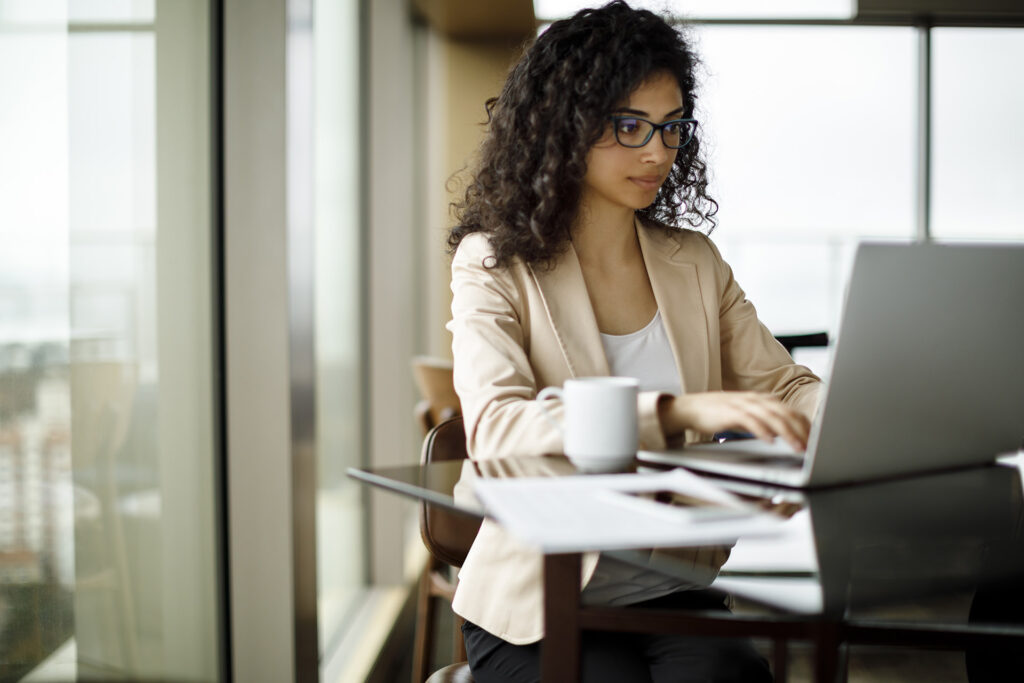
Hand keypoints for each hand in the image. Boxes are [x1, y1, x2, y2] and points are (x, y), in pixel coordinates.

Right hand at [658, 391, 810, 451]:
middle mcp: (755, 399)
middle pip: (785, 413)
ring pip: (772, 417)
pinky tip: (771, 441)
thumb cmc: (718, 414)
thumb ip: (764, 421)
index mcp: (761, 400)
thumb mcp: (746, 416)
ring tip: (797, 446)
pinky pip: (751, 421)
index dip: (804, 426)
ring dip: (787, 433)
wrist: (690, 408)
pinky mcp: (730, 412)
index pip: (790, 411)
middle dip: (801, 431)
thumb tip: (784, 433)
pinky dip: (763, 431)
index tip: (814, 441)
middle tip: (811, 447)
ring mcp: (743, 404)